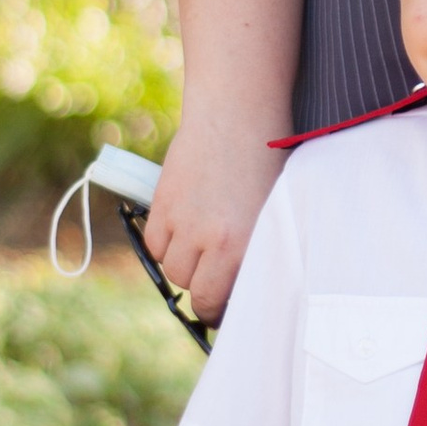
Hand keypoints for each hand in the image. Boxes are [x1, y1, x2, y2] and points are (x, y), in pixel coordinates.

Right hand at [146, 111, 280, 320]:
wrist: (236, 114)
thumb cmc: (266, 162)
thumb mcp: (271, 213)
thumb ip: (253, 251)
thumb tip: (234, 290)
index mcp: (247, 246)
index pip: (220, 302)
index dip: (218, 312)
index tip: (221, 311)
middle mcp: (213, 240)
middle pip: (194, 289)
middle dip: (203, 289)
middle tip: (212, 279)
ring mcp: (184, 222)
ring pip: (173, 268)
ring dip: (184, 263)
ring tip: (202, 242)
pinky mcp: (162, 204)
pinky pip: (155, 244)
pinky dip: (165, 242)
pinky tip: (184, 224)